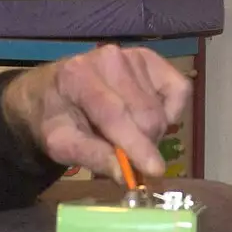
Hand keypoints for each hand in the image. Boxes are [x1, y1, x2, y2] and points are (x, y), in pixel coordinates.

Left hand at [1, 45, 192, 180]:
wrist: (53, 92)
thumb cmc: (55, 119)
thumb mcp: (61, 144)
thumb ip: (92, 157)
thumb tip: (126, 175)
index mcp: (78, 76)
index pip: (115, 113)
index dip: (136, 145)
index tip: (153, 171)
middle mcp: (109, 58)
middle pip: (145, 115)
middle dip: (141, 145)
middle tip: (124, 154)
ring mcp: (133, 56)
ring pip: (159, 110)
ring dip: (150, 132)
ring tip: (126, 133)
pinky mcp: (152, 59)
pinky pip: (178, 91)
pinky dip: (170, 113)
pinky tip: (147, 119)